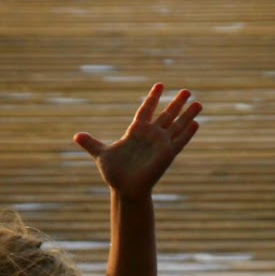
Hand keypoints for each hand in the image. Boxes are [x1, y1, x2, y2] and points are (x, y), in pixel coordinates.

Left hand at [73, 84, 200, 199]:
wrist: (125, 190)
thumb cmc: (115, 173)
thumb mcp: (100, 154)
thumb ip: (90, 143)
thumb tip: (75, 136)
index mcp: (136, 131)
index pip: (146, 110)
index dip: (152, 98)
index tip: (160, 85)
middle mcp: (151, 136)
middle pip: (166, 115)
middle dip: (177, 103)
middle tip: (188, 91)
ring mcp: (160, 144)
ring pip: (177, 126)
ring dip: (187, 115)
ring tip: (199, 103)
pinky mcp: (167, 155)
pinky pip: (179, 141)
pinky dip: (187, 133)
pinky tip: (196, 123)